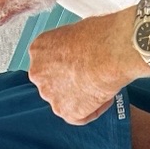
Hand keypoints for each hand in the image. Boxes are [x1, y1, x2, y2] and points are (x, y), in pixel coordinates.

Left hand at [26, 12, 140, 123]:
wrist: (111, 53)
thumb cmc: (100, 36)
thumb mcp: (76, 32)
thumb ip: (70, 48)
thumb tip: (80, 54)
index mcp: (38, 49)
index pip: (48, 64)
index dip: (67, 65)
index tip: (81, 64)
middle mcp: (38, 73)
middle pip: (53, 83)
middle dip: (70, 83)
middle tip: (90, 77)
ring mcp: (50, 94)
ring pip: (65, 101)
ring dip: (81, 97)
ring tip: (101, 85)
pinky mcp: (65, 111)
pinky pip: (80, 116)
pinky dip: (94, 109)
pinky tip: (105, 96)